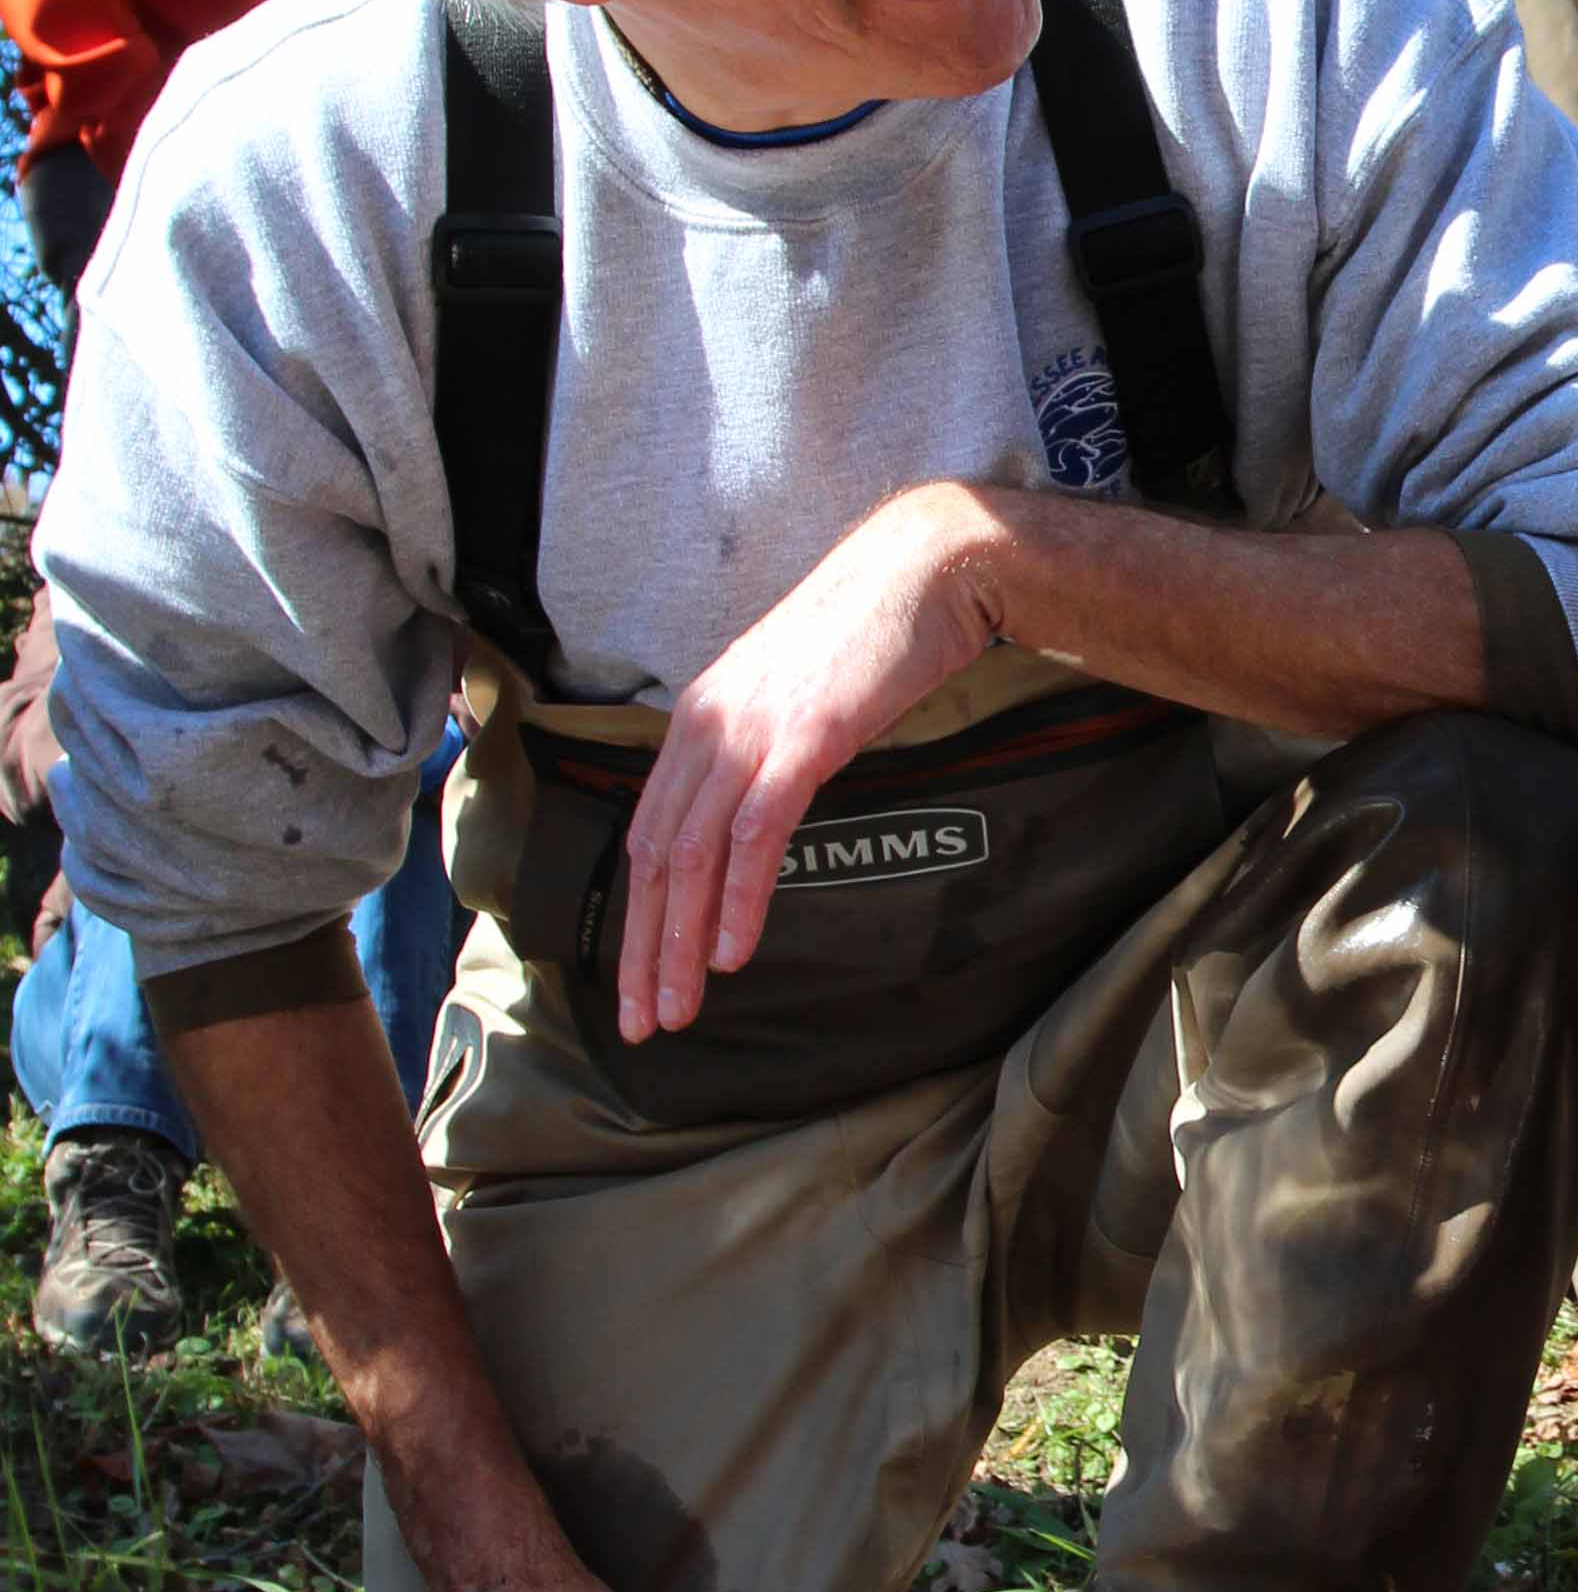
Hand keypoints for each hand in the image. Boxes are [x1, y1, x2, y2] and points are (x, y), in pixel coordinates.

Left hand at [615, 483, 1005, 1040]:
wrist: (924, 570)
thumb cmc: (871, 636)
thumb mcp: (796, 698)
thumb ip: (765, 752)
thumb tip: (758, 815)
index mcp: (700, 720)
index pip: (648, 835)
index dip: (639, 918)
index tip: (639, 982)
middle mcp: (708, 726)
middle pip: (654, 858)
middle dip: (644, 949)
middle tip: (642, 1021)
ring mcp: (751, 731)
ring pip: (692, 856)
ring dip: (683, 942)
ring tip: (680, 1006)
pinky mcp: (800, 738)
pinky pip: (755, 834)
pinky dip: (739, 898)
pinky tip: (735, 953)